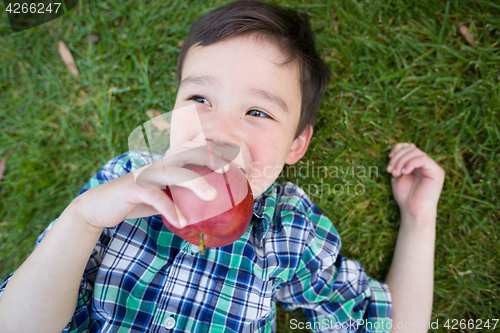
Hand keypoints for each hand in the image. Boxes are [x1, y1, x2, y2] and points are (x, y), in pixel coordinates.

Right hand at [71, 141, 228, 230]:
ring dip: (195, 183)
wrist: (99, 206)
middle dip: (208, 155)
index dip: (210, 148)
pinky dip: (171, 209)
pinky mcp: (133, 188)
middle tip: (228, 169)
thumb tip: (207, 207)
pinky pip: (156, 197)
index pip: (191, 148)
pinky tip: (182, 221)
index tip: (232, 157)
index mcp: (165, 164)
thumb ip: (180, 196)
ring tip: (213, 196)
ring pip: (174, 172)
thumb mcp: (162, 196)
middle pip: (186, 152)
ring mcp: (145, 174)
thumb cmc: (135, 201)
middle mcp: (157, 164)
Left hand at [386, 142, 444, 219]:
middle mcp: (426, 164)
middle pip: (411, 148)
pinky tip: (404, 173)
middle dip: (397, 157)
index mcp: (417, 164)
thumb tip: (396, 150)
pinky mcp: (437, 171)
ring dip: (401, 161)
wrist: (413, 211)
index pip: (409, 147)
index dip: (398, 149)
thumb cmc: (405, 195)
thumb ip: (398, 162)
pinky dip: (410, 163)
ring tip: (395, 173)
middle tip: (390, 170)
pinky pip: (422, 159)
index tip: (389, 158)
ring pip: (416, 152)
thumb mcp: (398, 175)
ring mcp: (432, 167)